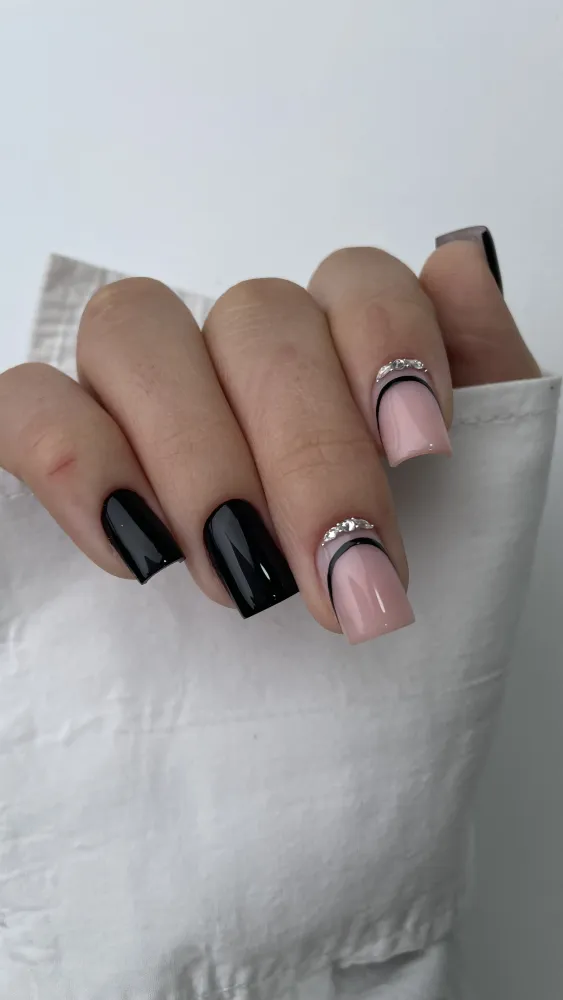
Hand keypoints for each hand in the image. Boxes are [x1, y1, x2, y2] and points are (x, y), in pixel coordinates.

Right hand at [0, 228, 539, 642]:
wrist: (313, 738)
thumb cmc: (382, 610)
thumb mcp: (468, 502)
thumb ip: (487, 381)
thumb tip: (458, 262)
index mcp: (333, 357)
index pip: (351, 279)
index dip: (387, 340)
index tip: (419, 448)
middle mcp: (229, 357)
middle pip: (252, 318)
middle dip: (307, 449)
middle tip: (337, 573)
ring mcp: (134, 396)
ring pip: (133, 330)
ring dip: (198, 453)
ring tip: (240, 576)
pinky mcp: (50, 447)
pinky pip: (27, 403)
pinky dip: (78, 459)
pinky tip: (139, 548)